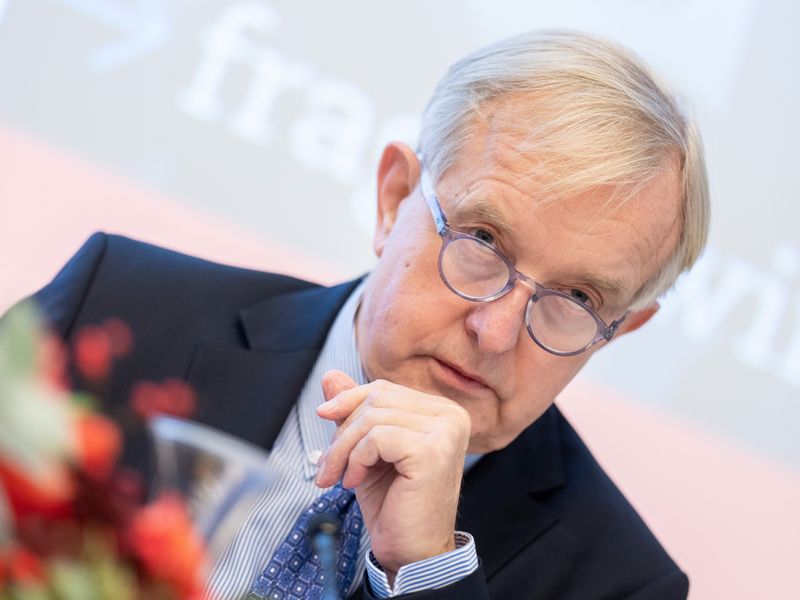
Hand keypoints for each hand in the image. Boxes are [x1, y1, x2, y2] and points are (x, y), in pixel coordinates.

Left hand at [315, 370, 470, 578]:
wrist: (412, 553)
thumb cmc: (395, 504)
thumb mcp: (367, 451)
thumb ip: (354, 412)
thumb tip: (330, 376)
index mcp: (441, 411)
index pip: (385, 388)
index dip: (349, 400)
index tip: (323, 415)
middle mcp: (450, 416)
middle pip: (377, 399)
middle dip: (343, 431)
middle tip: (329, 465)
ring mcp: (445, 432)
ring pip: (373, 417)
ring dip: (344, 449)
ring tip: (340, 476)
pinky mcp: (433, 451)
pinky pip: (378, 437)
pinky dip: (357, 459)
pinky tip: (356, 481)